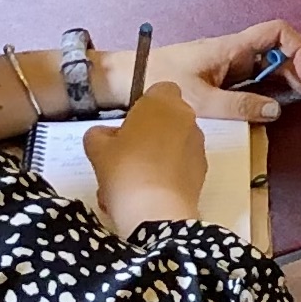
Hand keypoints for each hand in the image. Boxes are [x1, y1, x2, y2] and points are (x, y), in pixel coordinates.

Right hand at [83, 79, 207, 228]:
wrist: (156, 212)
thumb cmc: (125, 170)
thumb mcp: (97, 149)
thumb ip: (99, 134)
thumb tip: (106, 135)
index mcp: (163, 102)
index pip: (160, 89)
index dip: (144, 106)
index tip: (128, 126)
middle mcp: (187, 118)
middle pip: (167, 119)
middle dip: (150, 132)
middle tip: (126, 154)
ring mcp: (198, 145)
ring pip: (174, 143)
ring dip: (158, 154)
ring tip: (134, 179)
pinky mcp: (203, 170)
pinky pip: (181, 165)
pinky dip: (168, 173)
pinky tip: (148, 193)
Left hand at [167, 20, 300, 120]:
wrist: (127, 79)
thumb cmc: (157, 80)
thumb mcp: (198, 100)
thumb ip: (237, 105)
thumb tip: (275, 110)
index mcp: (232, 48)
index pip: (277, 32)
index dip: (297, 50)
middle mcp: (238, 54)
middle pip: (284, 56)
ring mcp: (235, 68)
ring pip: (276, 71)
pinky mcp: (228, 82)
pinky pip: (262, 83)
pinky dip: (282, 92)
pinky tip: (297, 103)